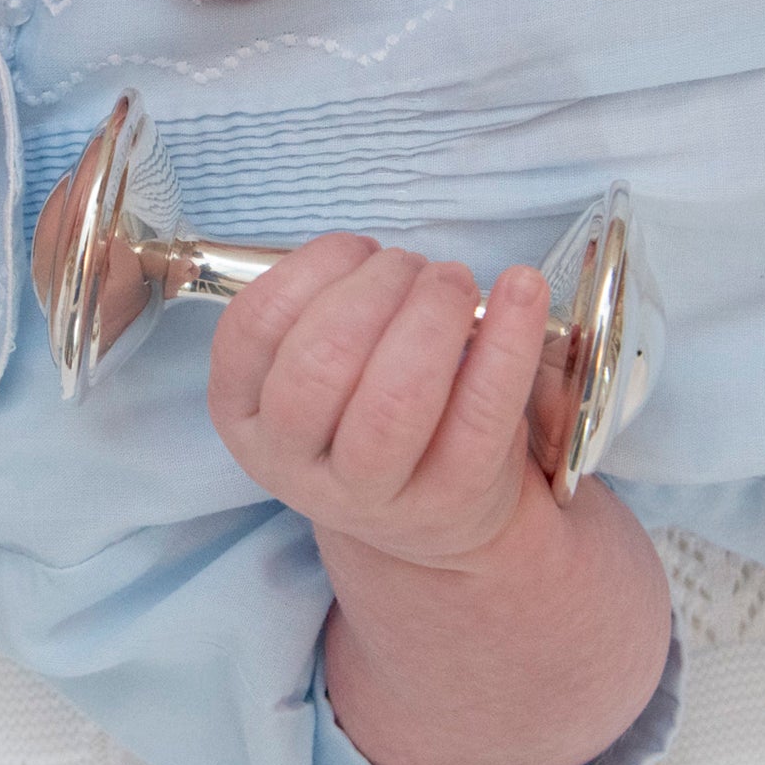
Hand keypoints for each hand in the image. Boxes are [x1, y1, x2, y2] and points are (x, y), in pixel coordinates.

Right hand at [206, 233, 553, 566]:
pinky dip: (509, 341)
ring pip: (395, 397)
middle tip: (412, 266)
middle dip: (377, 288)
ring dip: (433, 313)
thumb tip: (375, 258)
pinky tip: (521, 291)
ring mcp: (369, 492)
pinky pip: (480, 413)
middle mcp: (291, 462)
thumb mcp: (305, 370)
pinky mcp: (448, 498)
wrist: (428, 515)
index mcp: (242, 414)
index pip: (255, 326)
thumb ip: (316, 309)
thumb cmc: (361, 411)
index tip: (357, 249)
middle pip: (322, 359)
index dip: (311, 269)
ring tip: (454, 281)